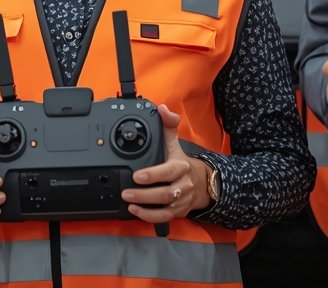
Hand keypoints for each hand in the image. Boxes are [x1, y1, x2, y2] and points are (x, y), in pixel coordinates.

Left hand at [123, 104, 204, 222]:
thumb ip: (167, 125)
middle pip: (165, 193)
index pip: (168, 171)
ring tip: (129, 201)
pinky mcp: (177, 212)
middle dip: (145, 194)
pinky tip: (135, 211)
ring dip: (145, 206)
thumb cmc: (181, 162)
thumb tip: (161, 108)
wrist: (202, 183)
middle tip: (126, 191)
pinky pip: (164, 218)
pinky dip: (149, 217)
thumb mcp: (175, 142)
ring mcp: (181, 200)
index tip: (137, 175)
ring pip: (165, 207)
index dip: (153, 175)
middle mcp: (183, 185)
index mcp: (181, 166)